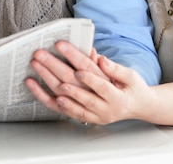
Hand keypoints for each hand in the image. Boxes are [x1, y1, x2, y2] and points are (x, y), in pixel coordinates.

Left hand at [26, 41, 148, 124]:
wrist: (137, 107)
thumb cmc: (132, 89)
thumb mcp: (131, 76)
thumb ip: (115, 69)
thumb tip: (100, 58)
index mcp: (116, 97)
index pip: (99, 84)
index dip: (88, 76)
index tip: (77, 68)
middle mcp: (102, 108)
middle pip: (76, 88)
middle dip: (57, 70)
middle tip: (43, 55)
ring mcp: (91, 115)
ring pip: (65, 99)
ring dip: (48, 82)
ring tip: (37, 67)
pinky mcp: (82, 117)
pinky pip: (59, 109)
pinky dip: (45, 98)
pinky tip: (35, 87)